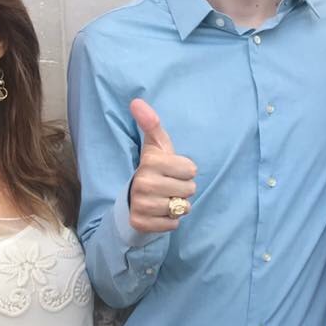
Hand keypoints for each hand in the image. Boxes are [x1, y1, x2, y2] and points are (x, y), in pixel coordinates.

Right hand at [128, 98, 197, 232]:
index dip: (186, 171)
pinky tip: (160, 213)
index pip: (191, 170)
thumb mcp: (155, 146)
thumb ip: (151, 124)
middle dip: (183, 189)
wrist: (133, 200)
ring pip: (182, 207)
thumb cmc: (153, 169)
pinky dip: (170, 220)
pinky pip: (173, 224)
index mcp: (150, 162)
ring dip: (178, 205)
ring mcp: (141, 204)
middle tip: (169, 186)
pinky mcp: (141, 223)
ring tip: (164, 199)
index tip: (172, 171)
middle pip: (189, 190)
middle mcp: (143, 183)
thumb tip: (136, 101)